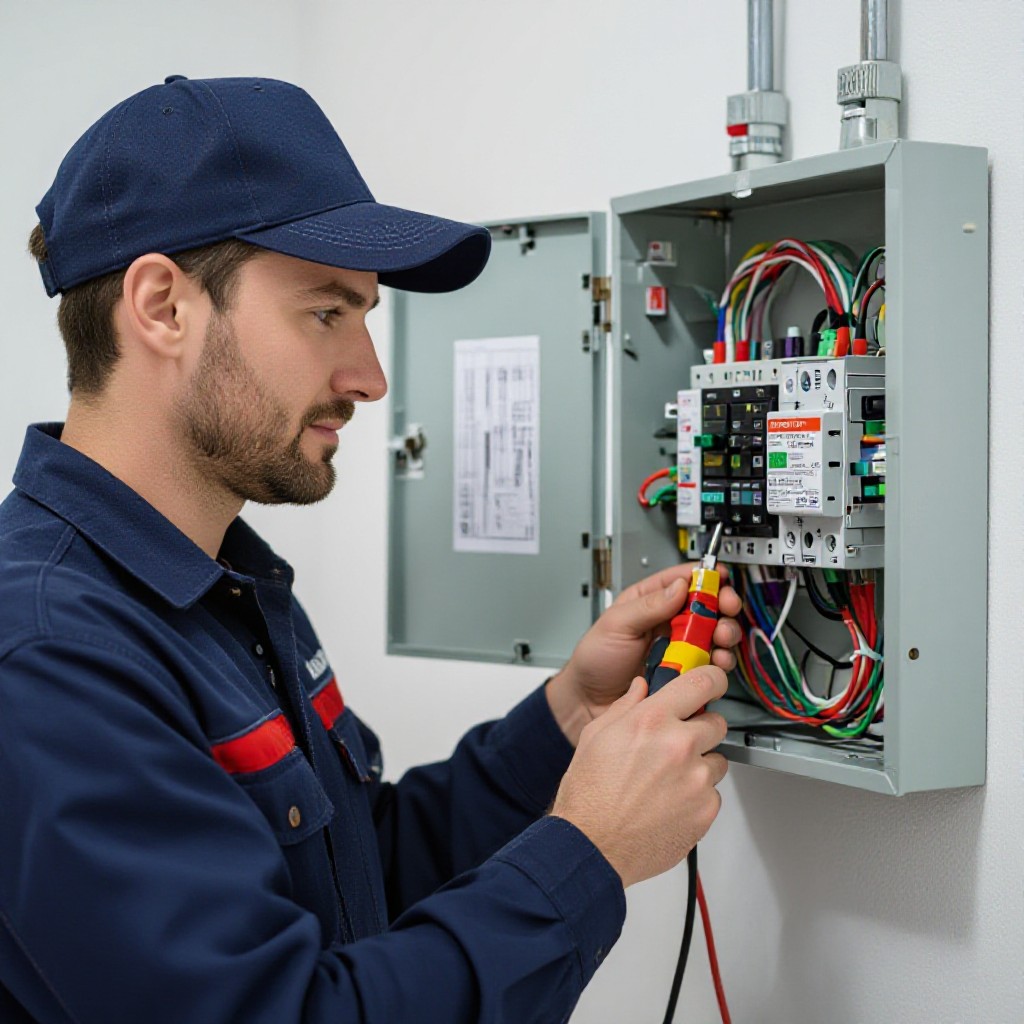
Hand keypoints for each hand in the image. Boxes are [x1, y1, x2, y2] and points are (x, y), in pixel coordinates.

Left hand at [546, 563, 742, 744]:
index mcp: (648, 601)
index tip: (720, 578)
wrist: (588, 702)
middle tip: (726, 609)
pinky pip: (709, 664)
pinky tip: (716, 662)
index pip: (682, 580)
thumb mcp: (616, 625)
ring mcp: (677, 648)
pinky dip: (718, 662)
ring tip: (721, 638)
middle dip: (721, 605)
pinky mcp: (684, 673)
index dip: (704, 577)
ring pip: (712, 634)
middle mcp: (666, 622)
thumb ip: (647, 605)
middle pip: (705, 606)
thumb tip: (678, 587)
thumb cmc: (594, 661)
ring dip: (723, 633)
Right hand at [550, 667, 728, 887]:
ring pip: (717, 761)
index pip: (703, 682)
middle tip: (677, 744)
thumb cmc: (589, 794)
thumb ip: (625, 706)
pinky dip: (697, 797)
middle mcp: (680, 745)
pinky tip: (669, 802)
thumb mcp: (596, 735)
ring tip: (667, 780)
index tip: (714, 683)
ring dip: (699, 765)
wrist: (591, 845)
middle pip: (716, 723)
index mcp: (652, 720)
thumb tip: (641, 688)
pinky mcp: (705, 810)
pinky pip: (713, 794)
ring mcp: (696, 779)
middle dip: (700, 730)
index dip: (713, 680)